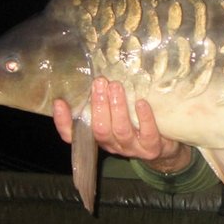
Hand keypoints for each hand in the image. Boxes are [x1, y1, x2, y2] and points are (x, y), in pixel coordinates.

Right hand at [53, 77, 190, 172]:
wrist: (164, 149)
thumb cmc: (136, 126)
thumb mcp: (116, 115)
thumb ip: (104, 102)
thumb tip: (95, 74)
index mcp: (98, 137)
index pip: (72, 136)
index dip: (64, 122)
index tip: (59, 102)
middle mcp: (111, 145)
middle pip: (100, 129)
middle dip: (98, 105)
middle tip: (100, 82)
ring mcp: (132, 148)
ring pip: (121, 130)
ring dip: (118, 108)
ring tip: (117, 87)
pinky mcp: (152, 148)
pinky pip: (147, 133)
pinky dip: (144, 117)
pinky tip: (141, 102)